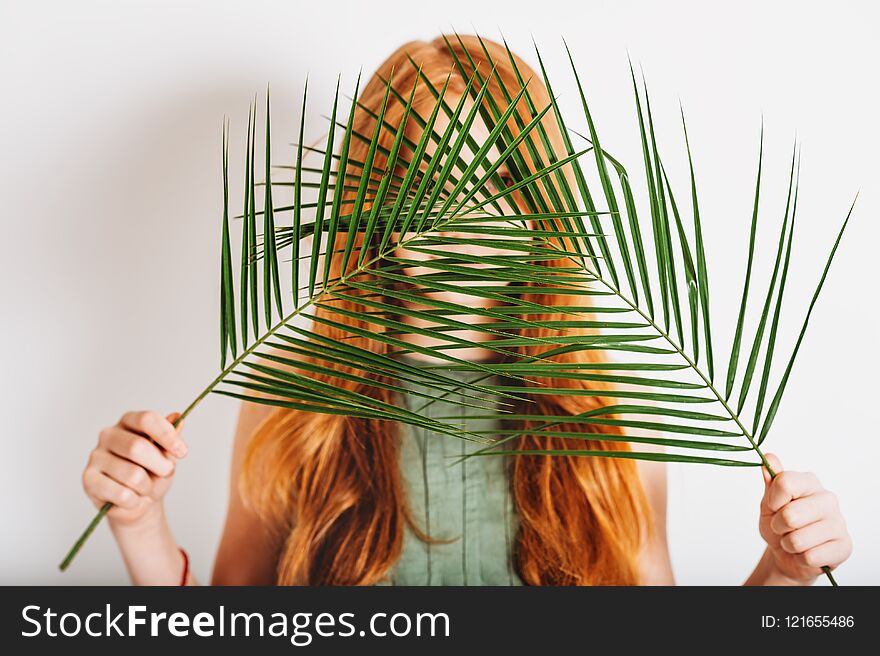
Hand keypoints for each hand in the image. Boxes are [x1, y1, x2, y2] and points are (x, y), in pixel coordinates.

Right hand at [82, 410, 186, 526]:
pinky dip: (134, 501)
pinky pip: (121, 494)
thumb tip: (178, 417)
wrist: (136, 503)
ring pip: (132, 475)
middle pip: (138, 447)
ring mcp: (95, 456)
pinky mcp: (88, 479)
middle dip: (160, 466)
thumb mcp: (166, 457)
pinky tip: (131, 499)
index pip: (147, 419)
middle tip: (165, 473)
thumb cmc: (151, 474)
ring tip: (145, 488)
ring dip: (147, 487)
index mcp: (128, 421)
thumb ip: (171, 439)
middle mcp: (108, 434)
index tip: (182, 452)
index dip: (167, 435)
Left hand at [759, 453, 851, 583]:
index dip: (773, 500)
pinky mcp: (844, 546)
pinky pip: (810, 557)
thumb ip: (771, 481)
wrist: (786, 553)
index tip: (774, 506)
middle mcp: (828, 499)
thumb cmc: (778, 523)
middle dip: (778, 526)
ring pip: (798, 539)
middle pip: (790, 515)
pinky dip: (801, 558)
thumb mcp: (768, 503)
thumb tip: (769, 457)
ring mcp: (839, 523)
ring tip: (794, 540)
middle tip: (783, 527)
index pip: (785, 483)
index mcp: (809, 482)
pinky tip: (807, 551)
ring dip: (789, 544)